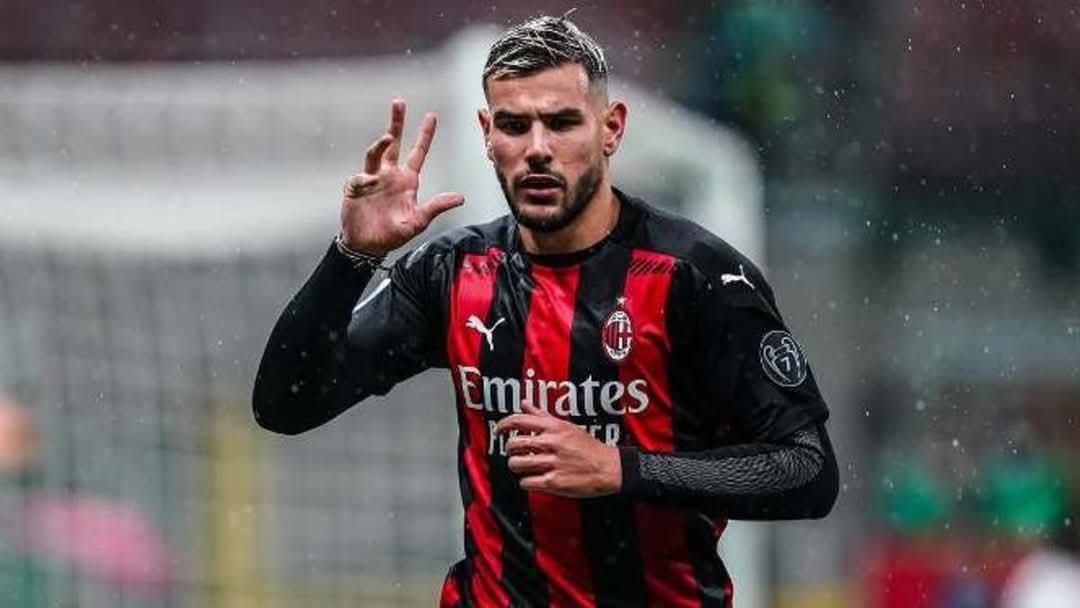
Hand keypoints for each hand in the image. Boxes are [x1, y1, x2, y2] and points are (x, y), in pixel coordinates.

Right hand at [340, 99, 464, 255]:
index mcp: (407, 181)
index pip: (418, 152)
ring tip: (388, 139)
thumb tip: (461, 198)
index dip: (425, 135)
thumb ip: (436, 207)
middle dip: (396, 123)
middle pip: (393, 144)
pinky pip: (359, 178)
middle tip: (399, 102)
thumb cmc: (393, 234)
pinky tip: (366, 187)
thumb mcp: (418, 221)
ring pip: (374, 153)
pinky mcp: (355, 187)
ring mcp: (372, 179)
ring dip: (380, 144)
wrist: (367, 246)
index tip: (431, 115)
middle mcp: (390, 175)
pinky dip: (363, 179)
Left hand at [494, 402, 621, 497]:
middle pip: (514, 444)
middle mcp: (551, 443)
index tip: (498, 430)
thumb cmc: (588, 447)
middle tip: (515, 452)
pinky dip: (526, 482)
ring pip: (517, 464)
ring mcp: (552, 463)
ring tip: (523, 466)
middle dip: (510, 450)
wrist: (608, 468)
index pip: (519, 421)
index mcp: (554, 427)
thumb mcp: (567, 426)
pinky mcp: (554, 482)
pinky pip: (527, 482)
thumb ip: (542, 416)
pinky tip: (533, 479)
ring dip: (516, 466)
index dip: (503, 425)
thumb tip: (525, 403)